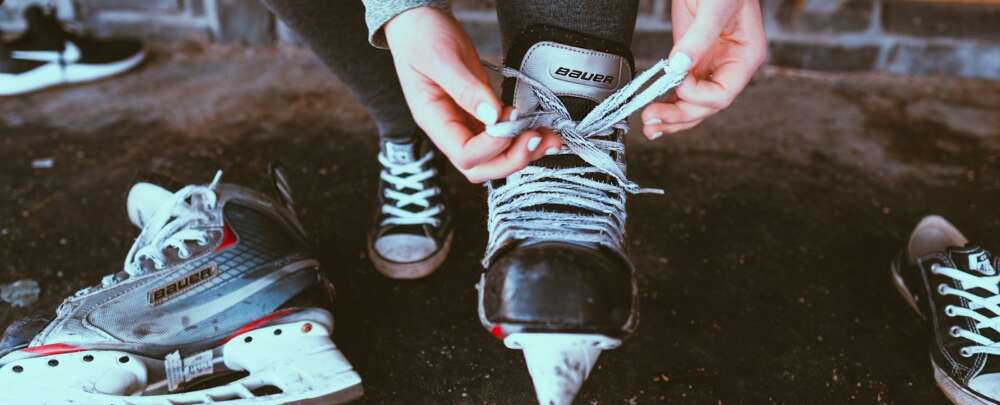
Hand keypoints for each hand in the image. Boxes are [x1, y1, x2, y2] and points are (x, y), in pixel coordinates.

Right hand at [385, 7, 561, 182]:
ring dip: (524, 152)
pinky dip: (524, 137)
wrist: (418, 22)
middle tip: (536, 137)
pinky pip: (503, 137)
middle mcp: (450, 129)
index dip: (492, 146)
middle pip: (481, 167)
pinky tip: (543, 130)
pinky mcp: (481, 114)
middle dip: (512, 159)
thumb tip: (493, 116)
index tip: (512, 120)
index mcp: (433, 120)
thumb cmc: (420, 36)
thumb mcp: (440, 58)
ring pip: (495, 157)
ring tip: (549, 136)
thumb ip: (465, 88)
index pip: (464, 153)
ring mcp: (466, 124)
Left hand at [641, 0, 765, 138]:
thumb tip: (680, 65)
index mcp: (746, 57)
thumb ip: (700, 37)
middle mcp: (729, 67)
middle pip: (705, 106)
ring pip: (692, 104)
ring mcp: (709, 66)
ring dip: (670, 117)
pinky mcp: (690, 61)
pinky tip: (654, 115)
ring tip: (649, 126)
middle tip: (652, 119)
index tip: (677, 79)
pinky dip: (667, 103)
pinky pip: (680, 90)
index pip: (722, 94)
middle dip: (678, 115)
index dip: (697, 94)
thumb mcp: (716, 7)